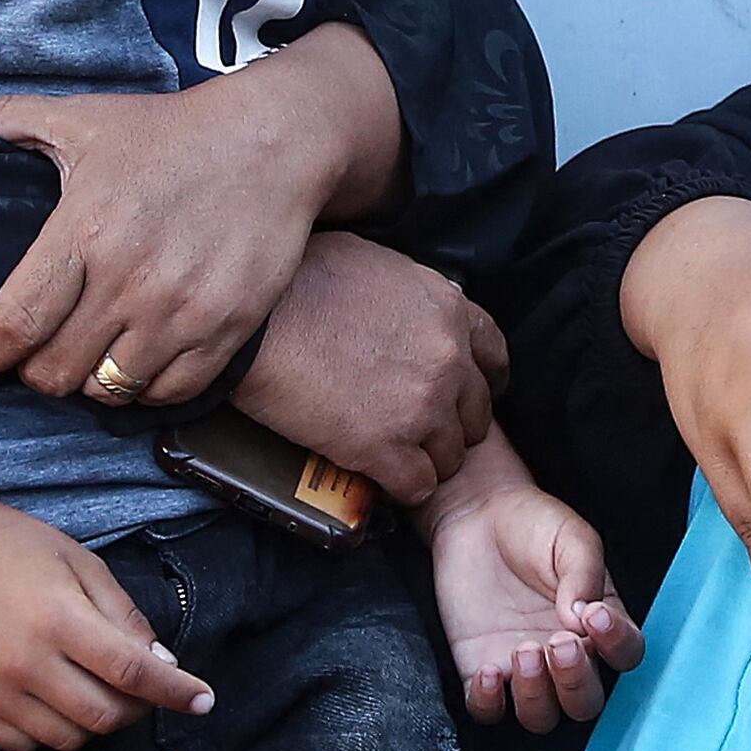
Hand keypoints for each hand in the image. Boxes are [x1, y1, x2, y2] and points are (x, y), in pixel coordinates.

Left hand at [0, 24, 400, 401]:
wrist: (275, 141)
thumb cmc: (172, 132)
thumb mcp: (84, 117)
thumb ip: (8, 121)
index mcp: (85, 230)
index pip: (15, 323)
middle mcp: (130, 279)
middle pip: (54, 371)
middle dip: (34, 368)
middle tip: (39, 348)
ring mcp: (182, 311)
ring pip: (107, 389)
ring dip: (89, 379)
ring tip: (89, 352)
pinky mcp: (227, 329)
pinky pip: (167, 392)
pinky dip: (144, 385)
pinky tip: (138, 357)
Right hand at [0, 494, 215, 750]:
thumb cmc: (14, 548)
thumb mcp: (80, 563)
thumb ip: (123, 615)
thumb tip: (162, 664)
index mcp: (59, 618)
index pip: (132, 672)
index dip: (176, 691)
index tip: (205, 701)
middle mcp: (25, 661)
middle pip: (105, 715)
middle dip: (138, 709)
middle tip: (140, 687)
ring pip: (69, 738)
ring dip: (96, 722)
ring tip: (92, 685)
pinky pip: (27, 746)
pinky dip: (52, 732)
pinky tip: (54, 698)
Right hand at [232, 231, 507, 506]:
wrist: (257, 322)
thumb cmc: (298, 280)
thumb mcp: (374, 261)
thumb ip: (409, 293)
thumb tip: (407, 306)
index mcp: (448, 310)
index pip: (493, 356)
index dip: (480, 380)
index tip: (464, 394)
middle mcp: (448, 360)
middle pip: (476, 413)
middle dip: (452, 426)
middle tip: (421, 431)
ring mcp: (422, 407)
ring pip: (450, 456)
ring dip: (427, 461)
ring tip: (398, 460)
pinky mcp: (386, 448)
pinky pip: (417, 486)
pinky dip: (402, 489)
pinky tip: (383, 482)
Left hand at [426, 456, 645, 729]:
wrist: (476, 515)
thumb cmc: (534, 525)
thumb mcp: (571, 538)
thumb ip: (583, 575)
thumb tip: (582, 618)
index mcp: (600, 624)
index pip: (625, 654)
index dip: (617, 644)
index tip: (595, 616)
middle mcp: (567, 657)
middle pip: (585, 702)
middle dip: (576, 682)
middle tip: (559, 644)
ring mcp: (524, 669)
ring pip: (541, 716)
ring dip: (536, 696)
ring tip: (524, 651)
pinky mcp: (481, 669)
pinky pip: (488, 710)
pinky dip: (489, 702)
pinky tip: (488, 672)